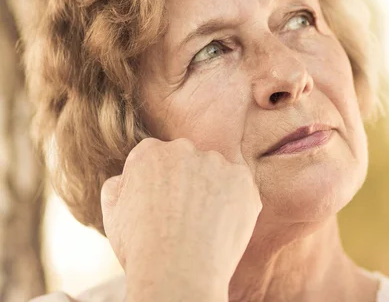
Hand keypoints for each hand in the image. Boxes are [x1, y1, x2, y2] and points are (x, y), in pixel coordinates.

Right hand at [100, 138, 261, 300]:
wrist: (178, 272)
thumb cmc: (141, 248)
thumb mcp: (113, 214)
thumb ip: (119, 185)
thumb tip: (127, 177)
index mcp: (148, 152)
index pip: (158, 157)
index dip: (161, 184)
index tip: (163, 206)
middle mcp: (183, 149)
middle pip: (188, 160)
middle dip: (187, 182)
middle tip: (185, 217)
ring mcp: (216, 162)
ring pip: (216, 172)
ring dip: (213, 190)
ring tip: (204, 225)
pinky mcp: (242, 178)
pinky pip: (240, 186)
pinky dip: (236, 202)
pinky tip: (222, 225)